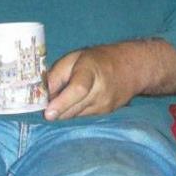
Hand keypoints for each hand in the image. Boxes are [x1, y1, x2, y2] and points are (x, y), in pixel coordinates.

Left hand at [43, 40, 175, 120]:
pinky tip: (75, 101)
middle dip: (55, 110)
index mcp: (91, 70)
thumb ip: (57, 74)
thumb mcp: (75, 57)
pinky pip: (82, 117)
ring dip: (64, 111)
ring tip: (63, 97)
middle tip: (44, 105)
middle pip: (73, 108)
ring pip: (75, 116)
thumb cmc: (99, 59)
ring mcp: (105, 105)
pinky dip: (73, 112)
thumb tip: (41, 94)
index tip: (48, 114)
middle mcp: (101, 90)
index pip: (78, 89)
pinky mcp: (106, 113)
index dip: (62, 103)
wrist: (133, 67)